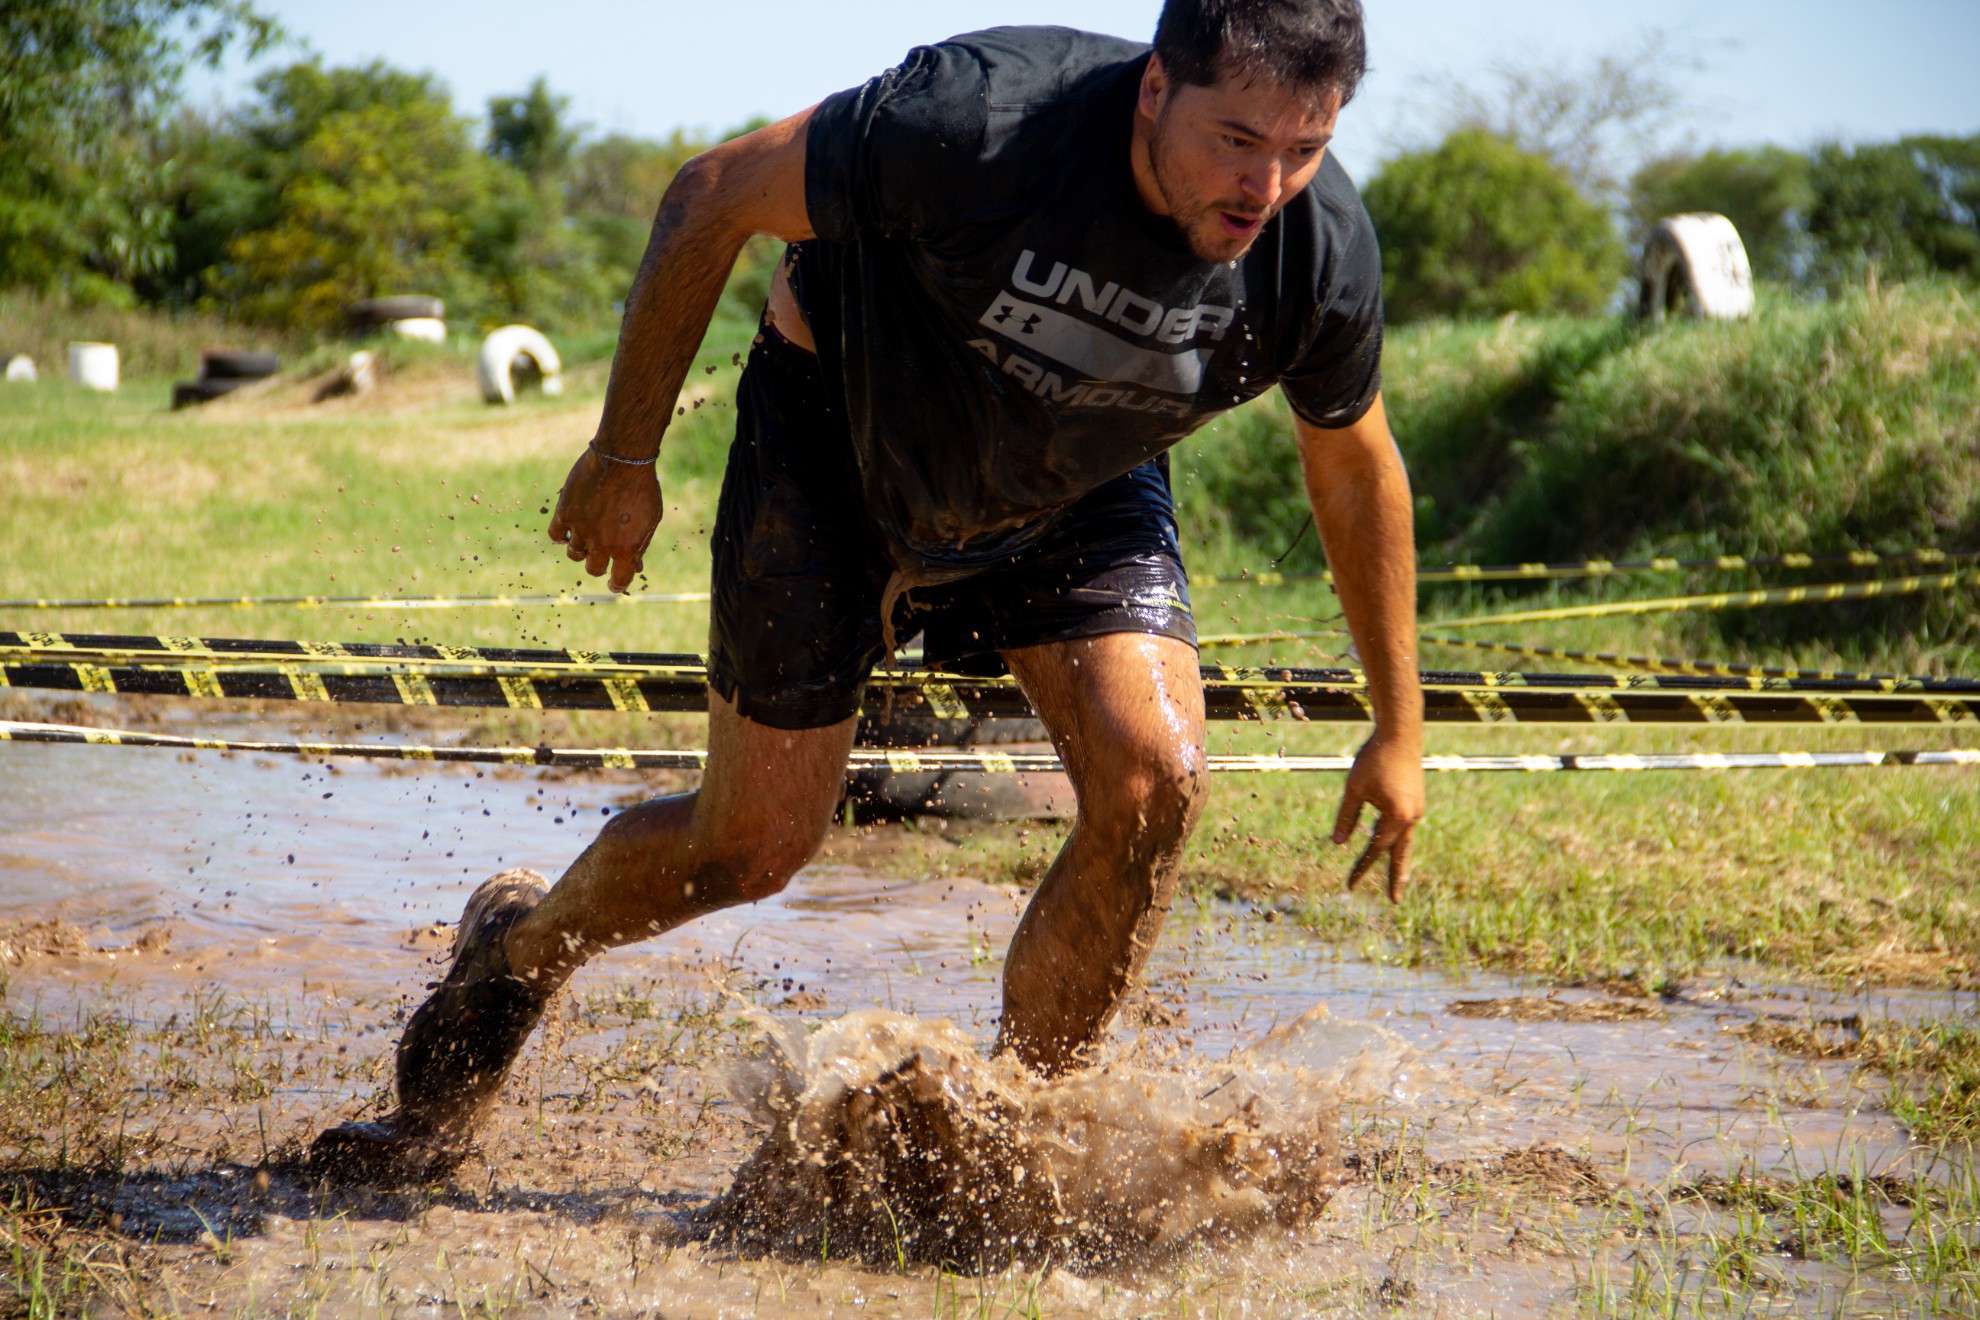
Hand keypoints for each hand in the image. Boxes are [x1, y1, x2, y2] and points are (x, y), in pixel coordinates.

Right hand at [547, 445, 662, 592]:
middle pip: (593, 569)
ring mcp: (581, 530)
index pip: (618, 582)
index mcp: (626, 551)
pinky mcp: (565, 513)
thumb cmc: (642, 487)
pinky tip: (570, 527)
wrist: (622, 457)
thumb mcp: (650, 520)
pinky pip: (556, 535)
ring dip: (581, 549)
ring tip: (589, 533)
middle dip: (599, 562)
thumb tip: (635, 566)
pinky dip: (562, 534)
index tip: (614, 582)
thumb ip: (639, 545)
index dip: (616, 584)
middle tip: (602, 550)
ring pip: (574, 554)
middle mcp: (602, 545)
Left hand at [1332, 730, 1425, 901]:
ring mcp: (1416, 809)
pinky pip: (1405, 827)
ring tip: (1396, 879)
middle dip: (1395, 878)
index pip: (1375, 850)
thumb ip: (1346, 817)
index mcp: (1397, 816)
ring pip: (1404, 841)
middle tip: (1394, 901)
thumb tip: (1337, 844)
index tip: (1350, 886)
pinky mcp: (1415, 801)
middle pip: (1400, 854)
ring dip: (1398, 860)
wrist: (1400, 733)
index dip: (1361, 868)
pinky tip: (1391, 845)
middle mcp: (1411, 816)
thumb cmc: (1374, 758)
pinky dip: (1397, 840)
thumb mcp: (1354, 788)